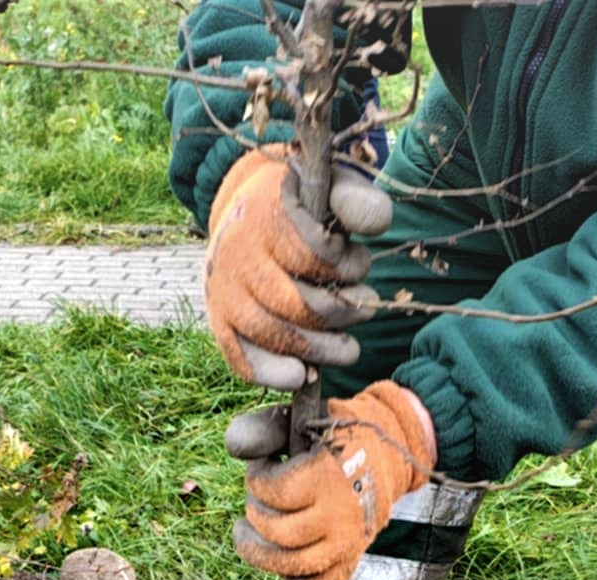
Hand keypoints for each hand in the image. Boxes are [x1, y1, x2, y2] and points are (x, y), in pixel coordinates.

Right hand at [203, 147, 392, 391]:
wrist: (245, 208)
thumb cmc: (300, 202)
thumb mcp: (327, 185)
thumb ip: (355, 199)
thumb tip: (377, 225)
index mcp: (267, 216)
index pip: (313, 255)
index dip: (347, 266)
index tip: (359, 262)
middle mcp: (238, 254)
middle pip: (294, 303)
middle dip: (340, 314)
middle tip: (366, 310)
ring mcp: (224, 290)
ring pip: (270, 334)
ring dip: (318, 350)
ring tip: (349, 350)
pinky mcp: (219, 319)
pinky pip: (240, 356)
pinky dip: (271, 373)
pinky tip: (301, 376)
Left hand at [227, 381, 434, 579]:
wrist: (391, 451)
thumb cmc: (335, 436)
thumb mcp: (302, 422)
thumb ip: (265, 429)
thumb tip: (235, 448)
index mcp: (329, 476)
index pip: (276, 492)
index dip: (258, 480)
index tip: (263, 468)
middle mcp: (340, 515)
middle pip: (277, 532)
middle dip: (256, 514)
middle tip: (258, 499)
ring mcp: (346, 542)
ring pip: (290, 564)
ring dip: (259, 552)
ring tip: (247, 534)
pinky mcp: (349, 558)